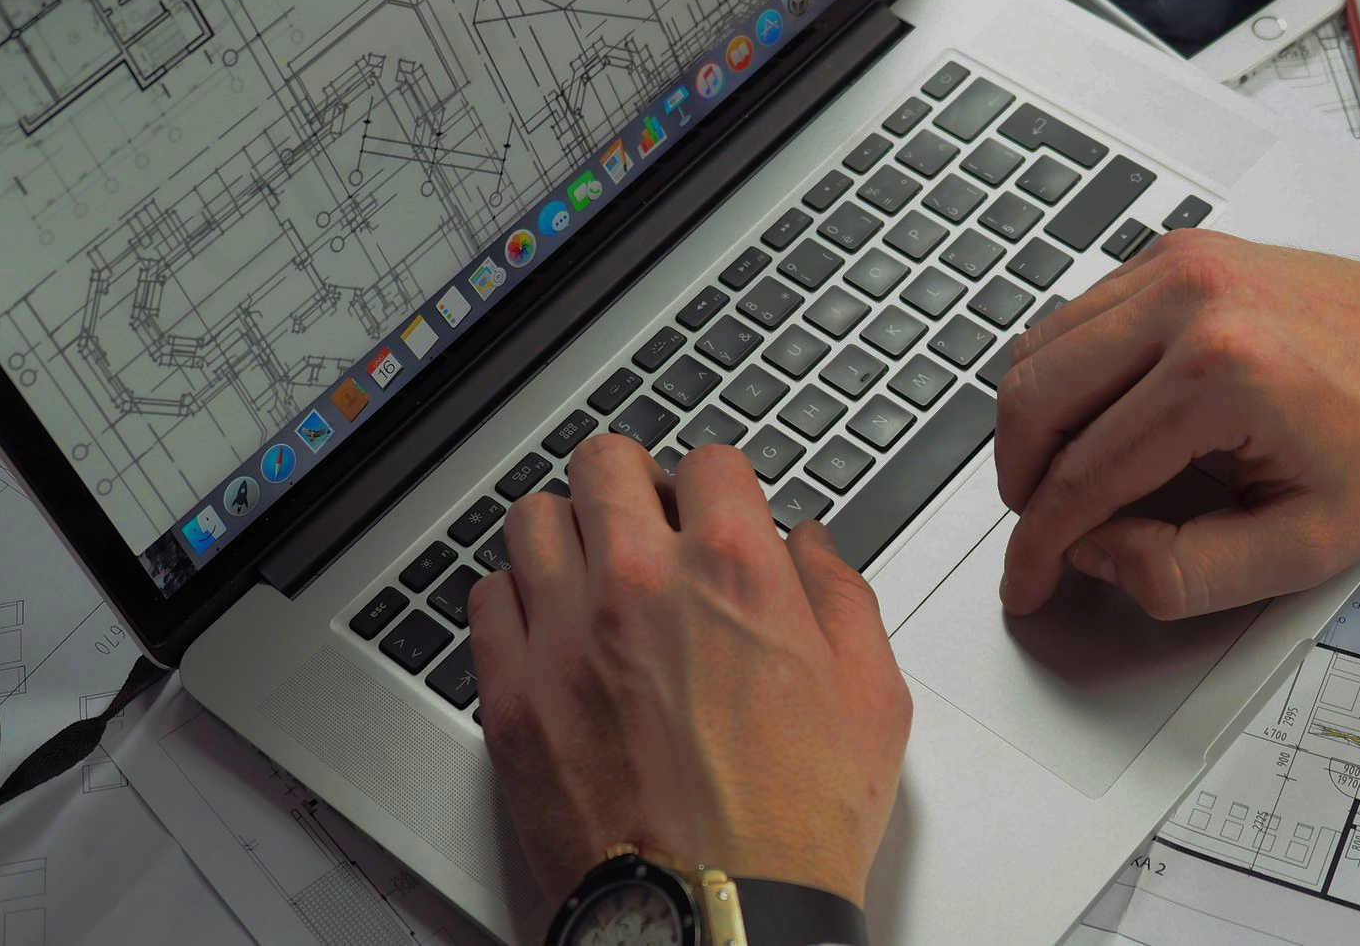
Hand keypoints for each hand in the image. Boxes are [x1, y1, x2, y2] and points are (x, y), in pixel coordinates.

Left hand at [468, 436, 911, 905]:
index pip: (709, 459)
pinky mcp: (514, 696)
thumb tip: (809, 548)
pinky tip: (549, 623)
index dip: (719, 482)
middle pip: (604, 462)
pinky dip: (517, 598)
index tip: (716, 505)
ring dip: (566, 529)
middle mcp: (639, 583)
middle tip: (647, 516)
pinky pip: (487, 600)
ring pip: (533, 519)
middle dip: (633, 480)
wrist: (719, 916)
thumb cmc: (795, 823)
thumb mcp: (872, 694)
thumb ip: (840, 595)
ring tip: (590, 564)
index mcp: (733, 569)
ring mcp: (564, 636)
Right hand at [995, 229, 1359, 618]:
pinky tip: (1093, 416)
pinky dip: (1064, 370)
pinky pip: (1078, 312)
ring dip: (1032, 423)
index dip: (1039, 544)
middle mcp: (1188, 301)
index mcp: (1220, 373)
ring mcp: (1178, 265)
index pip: (1084, 474)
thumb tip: (1097, 553)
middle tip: (1036, 529)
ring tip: (1060, 479)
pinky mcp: (1178, 252)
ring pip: (1040, 346)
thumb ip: (1186, 573)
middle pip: (1035, 396)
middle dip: (1018, 479)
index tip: (1026, 581)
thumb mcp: (1306, 546)